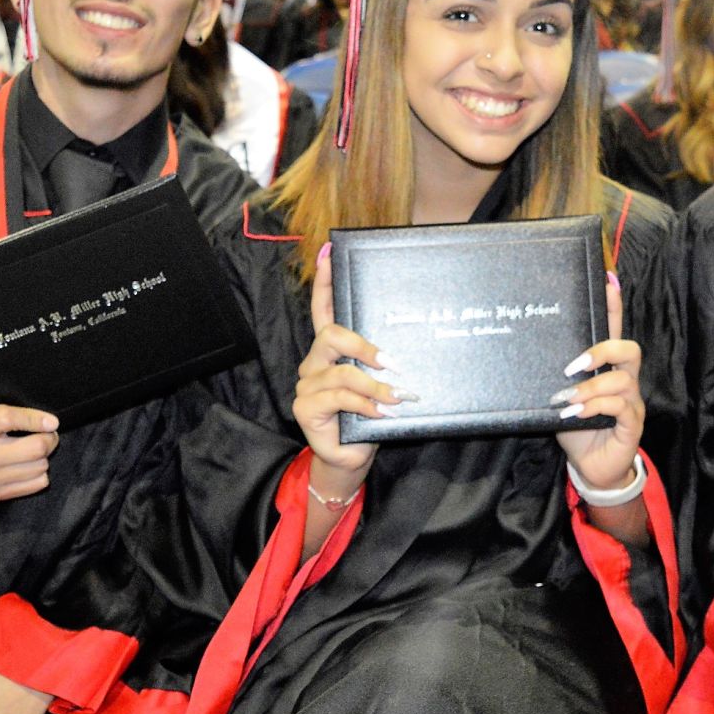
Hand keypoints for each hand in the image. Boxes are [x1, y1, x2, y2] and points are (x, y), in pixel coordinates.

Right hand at [0, 406, 58, 504]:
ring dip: (43, 458)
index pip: (8, 419)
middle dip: (48, 439)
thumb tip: (33, 418)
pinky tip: (28, 468)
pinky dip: (39, 474)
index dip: (35, 418)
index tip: (52, 420)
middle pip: (34, 448)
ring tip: (34, 452)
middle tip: (46, 435)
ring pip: (39, 467)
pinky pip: (34, 485)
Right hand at [292, 245, 407, 491]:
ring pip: (340, 372)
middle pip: (331, 335)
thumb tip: (409, 350)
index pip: (324, 310)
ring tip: (395, 398)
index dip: (325, 283)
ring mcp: (306, 384)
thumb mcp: (381, 384)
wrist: (352, 459)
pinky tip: (380, 414)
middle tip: (391, 362)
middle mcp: (314, 362)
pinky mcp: (304, 407)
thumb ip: (385, 364)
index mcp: (331, 351)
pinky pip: (338, 397)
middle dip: (363, 346)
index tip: (328, 255)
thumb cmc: (370, 417)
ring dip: (374, 385)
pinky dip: (365, 405)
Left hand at [556, 274, 644, 491]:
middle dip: (603, 349)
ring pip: (623, 379)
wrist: (591, 468)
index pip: (614, 330)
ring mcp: (631, 402)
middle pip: (629, 348)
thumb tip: (526, 352)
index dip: (613, 306)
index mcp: (607, 369)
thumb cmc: (576, 428)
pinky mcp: (633, 424)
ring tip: (567, 399)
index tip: (607, 280)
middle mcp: (624, 380)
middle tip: (573, 364)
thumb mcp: (563, 397)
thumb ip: (556, 377)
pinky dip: (596, 407)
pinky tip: (576, 414)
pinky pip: (622, 406)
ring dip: (591, 387)